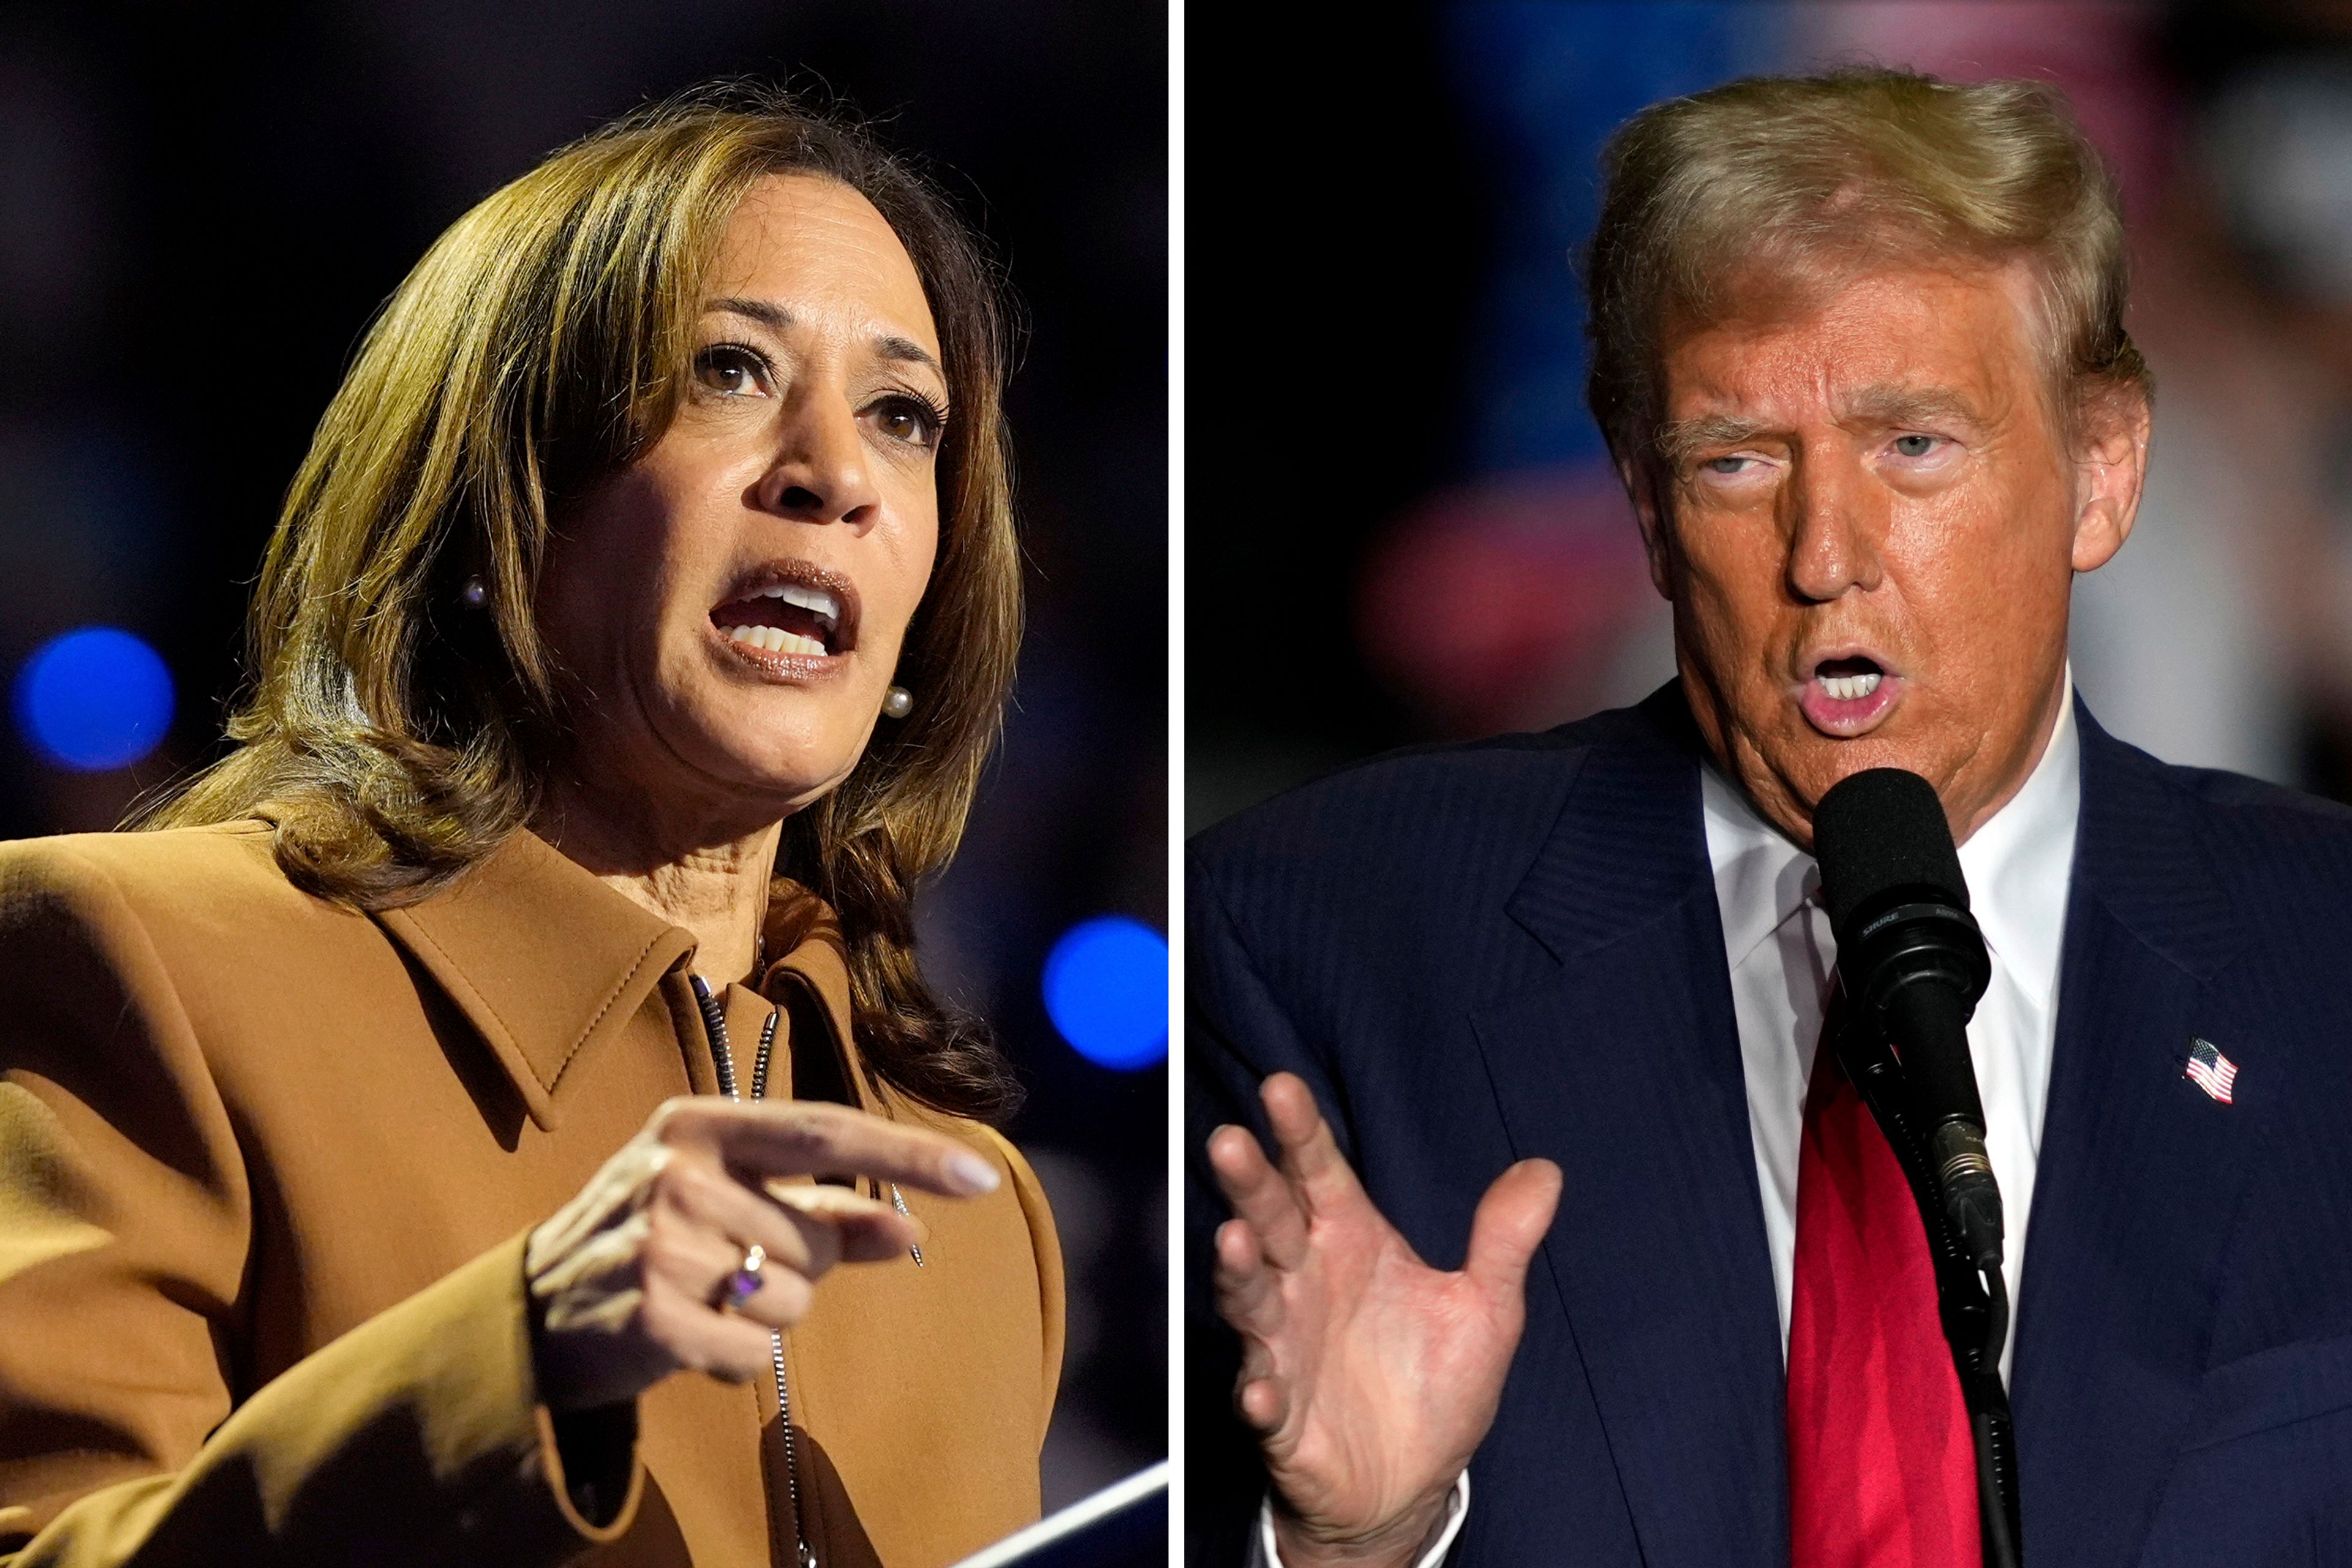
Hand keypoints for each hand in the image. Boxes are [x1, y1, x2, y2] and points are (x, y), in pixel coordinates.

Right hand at [525, 1096, 999, 1411]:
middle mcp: (678, 1172)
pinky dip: (736, 1357)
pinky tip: (688, 1338)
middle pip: (814, 1237)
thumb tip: (908, 1230)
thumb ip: (827, 1211)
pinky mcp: (654, 1317)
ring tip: (701, 1299)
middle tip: (725, 1267)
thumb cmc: (654, 1238)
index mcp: (700, 1125)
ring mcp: (661, 1244)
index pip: (827, 1132)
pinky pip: (756, 1351)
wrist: (535, 1310)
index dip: (910, 1155)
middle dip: (794, 1265)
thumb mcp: (729, 1199)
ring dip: (764, 1316)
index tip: (981, 1179)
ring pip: (792, 1299)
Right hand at [1208, 1073, 1561, 1567]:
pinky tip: (1261, 1391)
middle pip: (1271, 1219)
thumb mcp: (1485, 1310)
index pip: (1321, 1175)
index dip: (1301, 1133)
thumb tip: (1545, 1170)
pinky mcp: (1279, 1414)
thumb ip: (1504, 1240)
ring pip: (1253, 1298)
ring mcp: (1284, 1346)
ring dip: (1238, 1271)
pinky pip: (1264, 1400)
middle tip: (1230, 1139)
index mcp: (1350, 1244)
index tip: (1283, 1087)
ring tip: (1234, 1241)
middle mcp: (1306, 1283)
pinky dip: (1259, 1393)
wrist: (1406, 1485)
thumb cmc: (1433, 1386)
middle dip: (1250, 1182)